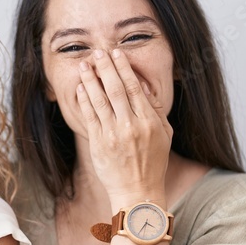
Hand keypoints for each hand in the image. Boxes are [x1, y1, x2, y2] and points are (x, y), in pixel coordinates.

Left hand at [76, 49, 171, 202]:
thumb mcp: (164, 135)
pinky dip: (84, 100)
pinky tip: (80, 88)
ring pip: (99, 100)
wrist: (137, 191)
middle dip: (106, 68)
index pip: (134, 88)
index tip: (117, 54)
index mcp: (149, 121)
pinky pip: (89, 116)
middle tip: (98, 52)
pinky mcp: (99, 143)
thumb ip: (155, 110)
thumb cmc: (152, 163)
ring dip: (91, 80)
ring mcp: (113, 134)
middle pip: (115, 89)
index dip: (124, 68)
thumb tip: (146, 87)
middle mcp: (130, 125)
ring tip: (85, 65)